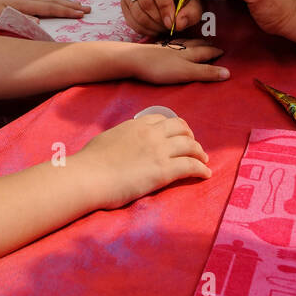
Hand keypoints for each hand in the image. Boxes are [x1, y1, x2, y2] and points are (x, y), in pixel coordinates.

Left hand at [0, 0, 89, 25]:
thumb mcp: (0, 18)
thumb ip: (19, 20)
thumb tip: (39, 23)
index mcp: (26, 4)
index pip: (51, 8)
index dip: (67, 11)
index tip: (82, 14)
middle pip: (54, 2)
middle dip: (71, 6)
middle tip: (88, 9)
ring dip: (64, 2)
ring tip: (77, 4)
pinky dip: (53, 0)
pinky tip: (54, 2)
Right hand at [74, 114, 210, 209]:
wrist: (89, 176)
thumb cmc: (90, 161)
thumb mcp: (107, 139)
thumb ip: (120, 137)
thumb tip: (121, 143)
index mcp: (136, 125)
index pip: (162, 119)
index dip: (173, 126)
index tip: (177, 134)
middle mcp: (151, 134)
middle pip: (180, 128)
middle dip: (190, 136)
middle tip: (194, 146)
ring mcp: (159, 151)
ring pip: (190, 145)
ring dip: (200, 152)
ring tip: (203, 160)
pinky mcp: (164, 170)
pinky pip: (191, 166)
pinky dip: (201, 169)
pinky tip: (205, 174)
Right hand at [123, 0, 203, 35]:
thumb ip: (191, 11)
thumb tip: (178, 24)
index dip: (164, 7)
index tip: (172, 22)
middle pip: (145, 1)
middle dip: (158, 19)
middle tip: (170, 27)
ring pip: (136, 11)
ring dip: (151, 25)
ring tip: (164, 27)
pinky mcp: (123, 0)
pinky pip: (130, 19)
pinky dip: (143, 28)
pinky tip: (155, 28)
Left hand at [125, 38, 229, 83]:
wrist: (134, 60)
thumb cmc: (160, 68)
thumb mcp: (186, 72)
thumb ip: (206, 73)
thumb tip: (228, 73)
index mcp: (188, 54)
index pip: (206, 52)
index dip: (215, 52)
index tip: (223, 51)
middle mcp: (179, 48)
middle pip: (196, 45)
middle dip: (206, 45)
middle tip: (213, 45)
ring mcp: (166, 48)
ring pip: (183, 43)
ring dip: (192, 42)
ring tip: (197, 42)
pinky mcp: (155, 50)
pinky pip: (170, 44)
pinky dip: (176, 43)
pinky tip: (172, 44)